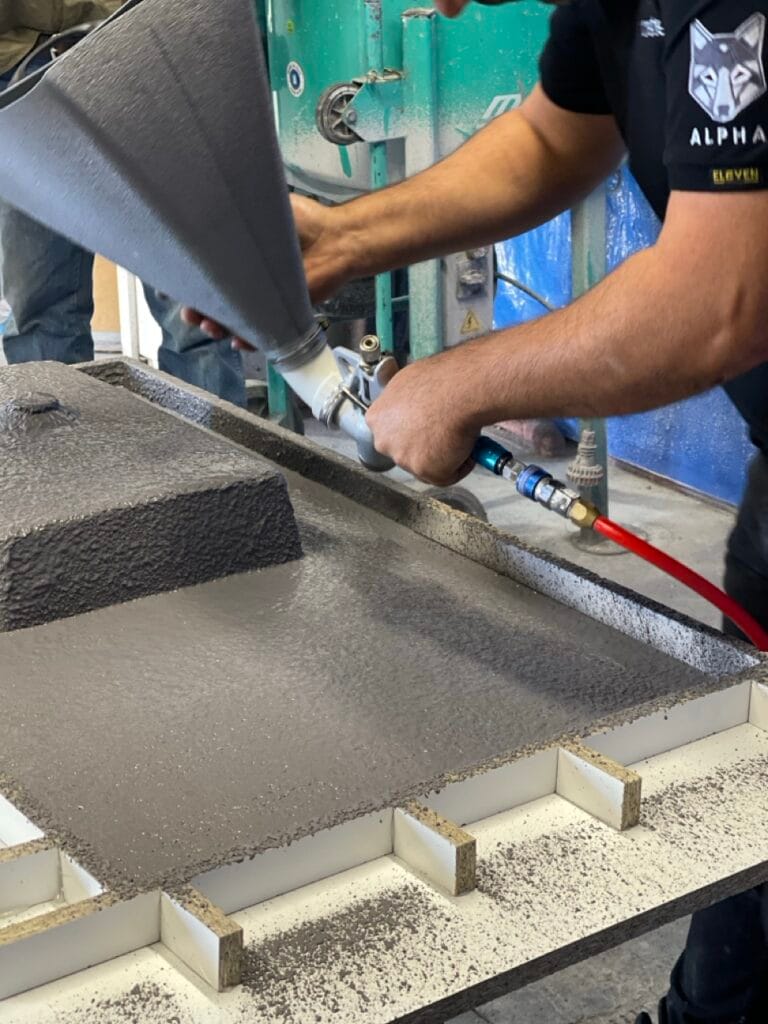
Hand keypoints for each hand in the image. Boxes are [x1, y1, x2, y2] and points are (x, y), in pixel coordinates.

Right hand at [181, 195, 347, 345]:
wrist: (337, 241)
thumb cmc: (304, 222)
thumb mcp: (261, 211)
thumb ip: (234, 216)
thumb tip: (203, 208)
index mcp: (237, 256)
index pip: (206, 274)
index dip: (189, 282)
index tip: (173, 286)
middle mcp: (248, 280)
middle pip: (213, 302)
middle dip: (197, 311)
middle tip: (192, 312)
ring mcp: (264, 300)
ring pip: (232, 321)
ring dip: (217, 327)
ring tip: (212, 326)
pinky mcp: (281, 316)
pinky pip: (260, 334)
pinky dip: (248, 340)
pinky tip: (240, 339)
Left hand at [365, 350, 481, 485]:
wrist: (460, 391)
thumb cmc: (440, 380)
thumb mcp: (409, 381)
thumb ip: (404, 401)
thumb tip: (415, 405)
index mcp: (376, 418)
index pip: (391, 431)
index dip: (412, 429)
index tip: (425, 425)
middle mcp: (384, 441)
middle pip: (405, 451)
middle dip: (424, 446)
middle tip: (444, 430)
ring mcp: (404, 459)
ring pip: (426, 465)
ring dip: (443, 454)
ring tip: (457, 433)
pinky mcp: (426, 472)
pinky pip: (447, 475)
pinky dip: (460, 464)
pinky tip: (465, 444)